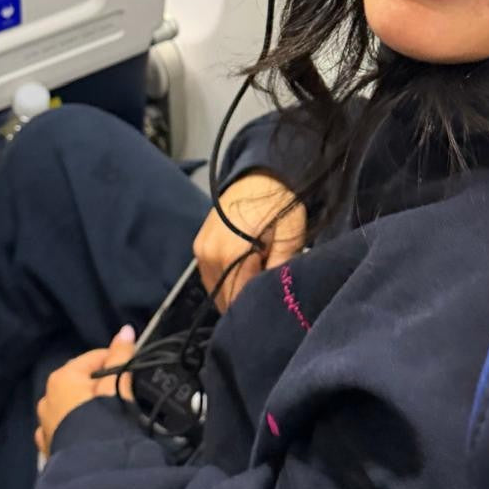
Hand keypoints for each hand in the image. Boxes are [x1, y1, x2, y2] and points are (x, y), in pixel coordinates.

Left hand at [34, 326, 136, 458]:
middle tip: (121, 396)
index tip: (130, 374)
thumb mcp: (116, 383)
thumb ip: (121, 355)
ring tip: (107, 416)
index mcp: (62, 377)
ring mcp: (45, 422)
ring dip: (86, 406)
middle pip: (81, 381)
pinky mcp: (48, 444)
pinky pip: (64, 426)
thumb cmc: (104, 419)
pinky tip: (89, 431)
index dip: (116, 362)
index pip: (95, 358)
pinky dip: (75, 425)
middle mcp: (47, 397)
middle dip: (100, 386)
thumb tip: (126, 329)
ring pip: (71, 405)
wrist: (91, 465)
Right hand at [193, 172, 305, 311]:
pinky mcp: (199, 245)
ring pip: (215, 289)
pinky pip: (209, 275)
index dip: (253, 310)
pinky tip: (242, 276)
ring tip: (254, 285)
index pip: (238, 301)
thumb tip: (272, 298)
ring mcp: (201, 249)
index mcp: (231, 255)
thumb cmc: (280, 206)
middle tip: (264, 301)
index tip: (269, 312)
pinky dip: (224, 281)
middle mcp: (209, 254)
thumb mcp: (290, 239)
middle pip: (223, 298)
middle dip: (243, 303)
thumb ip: (279, 272)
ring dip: (232, 293)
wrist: (262, 176)